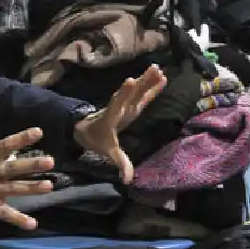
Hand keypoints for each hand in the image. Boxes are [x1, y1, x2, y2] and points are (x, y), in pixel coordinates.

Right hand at [0, 128, 54, 228]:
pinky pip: (5, 213)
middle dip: (32, 164)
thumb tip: (12, 157)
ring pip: (14, 188)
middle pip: (13, 167)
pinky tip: (32, 223)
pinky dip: (19, 219)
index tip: (38, 132)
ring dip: (32, 187)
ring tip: (49, 186)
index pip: (5, 145)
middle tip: (50, 161)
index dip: (22, 138)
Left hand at [74, 65, 167, 182]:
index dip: (123, 94)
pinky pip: (142, 93)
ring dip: (146, 79)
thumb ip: (119, 163)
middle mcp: (119, 107)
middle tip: (152, 69)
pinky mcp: (131, 103)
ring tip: (157, 68)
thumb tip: (127, 180)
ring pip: (136, 90)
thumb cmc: (97, 139)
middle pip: (130, 93)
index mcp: (111, 117)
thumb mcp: (107, 152)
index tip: (129, 81)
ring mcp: (125, 103)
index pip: (116, 105)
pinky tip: (162, 76)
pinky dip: (151, 85)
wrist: (87, 128)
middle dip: (140, 82)